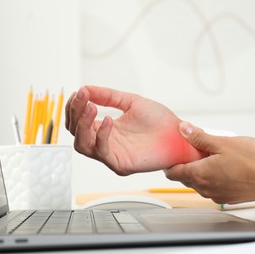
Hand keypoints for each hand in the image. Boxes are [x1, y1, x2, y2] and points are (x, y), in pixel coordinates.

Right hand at [65, 86, 205, 174]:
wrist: (179, 135)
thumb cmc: (160, 121)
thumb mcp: (131, 102)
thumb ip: (108, 96)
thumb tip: (84, 88)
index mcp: (106, 129)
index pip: (79, 121)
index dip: (75, 107)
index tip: (79, 92)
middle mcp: (105, 143)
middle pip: (76, 132)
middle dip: (75, 113)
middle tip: (82, 98)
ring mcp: (112, 155)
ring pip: (82, 145)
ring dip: (82, 125)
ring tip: (90, 107)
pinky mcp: (120, 164)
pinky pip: (102, 152)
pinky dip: (101, 135)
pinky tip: (108, 120)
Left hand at [164, 122, 254, 203]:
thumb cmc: (253, 160)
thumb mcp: (223, 142)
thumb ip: (199, 138)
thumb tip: (183, 129)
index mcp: (200, 174)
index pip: (173, 173)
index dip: (170, 163)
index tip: (173, 154)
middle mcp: (206, 189)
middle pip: (186, 178)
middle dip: (186, 165)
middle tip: (193, 151)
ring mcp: (217, 196)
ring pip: (199, 184)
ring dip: (199, 172)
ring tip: (210, 157)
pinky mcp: (228, 198)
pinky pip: (212, 189)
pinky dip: (212, 179)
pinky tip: (223, 168)